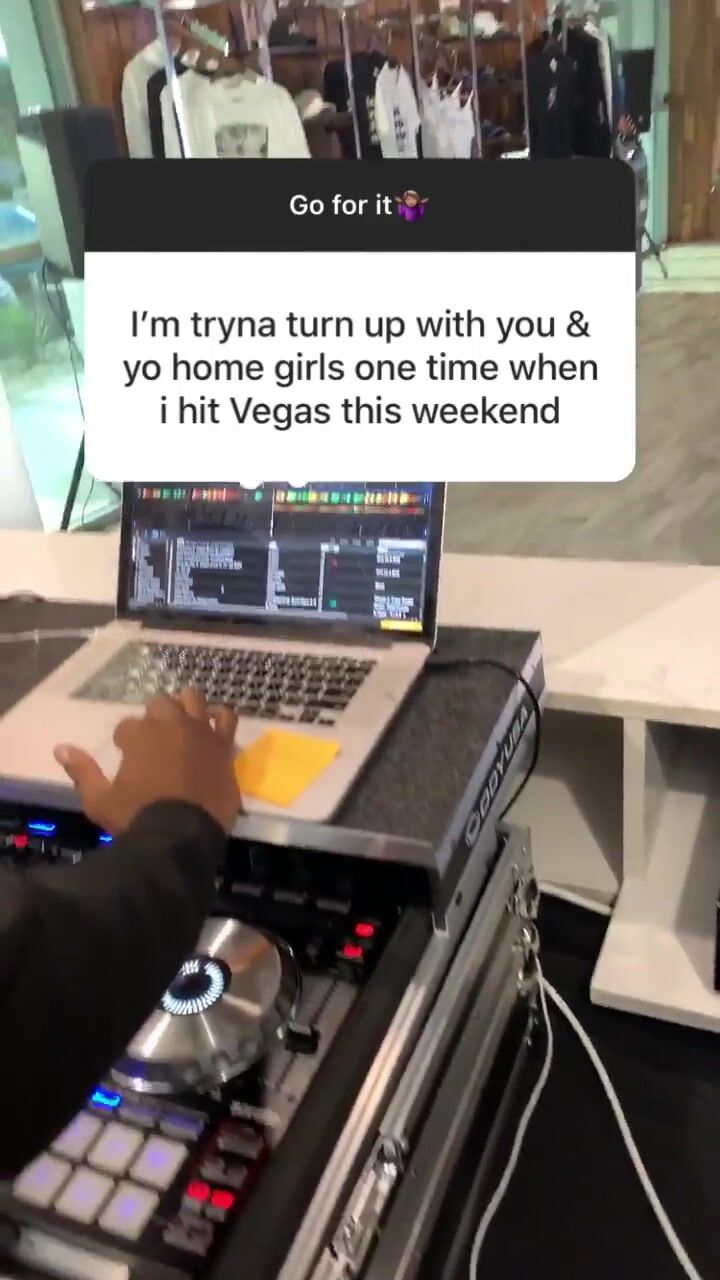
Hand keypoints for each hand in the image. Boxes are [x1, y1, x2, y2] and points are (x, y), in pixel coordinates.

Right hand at [54, 690, 241, 834]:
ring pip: (192, 699)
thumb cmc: (137, 819)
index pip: (127, 726)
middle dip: (154, 718)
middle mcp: (170, 725)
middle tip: (154, 741)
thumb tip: (61, 748)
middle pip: (159, 704)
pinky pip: (227, 718)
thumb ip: (82, 772)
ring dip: (184, 706)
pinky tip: (212, 722)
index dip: (125, 741)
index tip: (127, 756)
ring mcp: (200, 732)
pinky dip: (219, 716)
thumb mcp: (100, 801)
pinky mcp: (223, 746)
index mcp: (139, 735)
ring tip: (181, 723)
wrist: (181, 838)